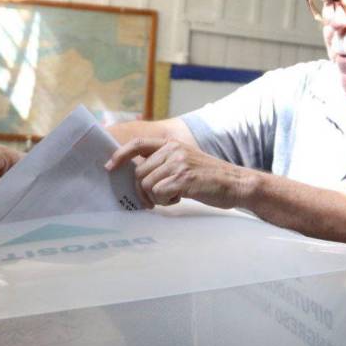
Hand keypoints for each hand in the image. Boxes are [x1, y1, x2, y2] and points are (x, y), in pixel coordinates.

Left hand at [105, 138, 248, 208]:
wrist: (237, 183)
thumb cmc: (210, 179)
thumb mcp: (186, 162)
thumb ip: (165, 164)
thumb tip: (138, 178)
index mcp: (172, 144)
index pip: (138, 144)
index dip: (120, 155)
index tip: (109, 167)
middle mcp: (173, 150)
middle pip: (139, 173)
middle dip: (143, 190)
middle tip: (158, 199)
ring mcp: (178, 163)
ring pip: (146, 185)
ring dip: (156, 198)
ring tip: (174, 197)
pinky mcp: (183, 178)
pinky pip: (157, 193)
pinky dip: (165, 201)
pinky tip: (179, 199)